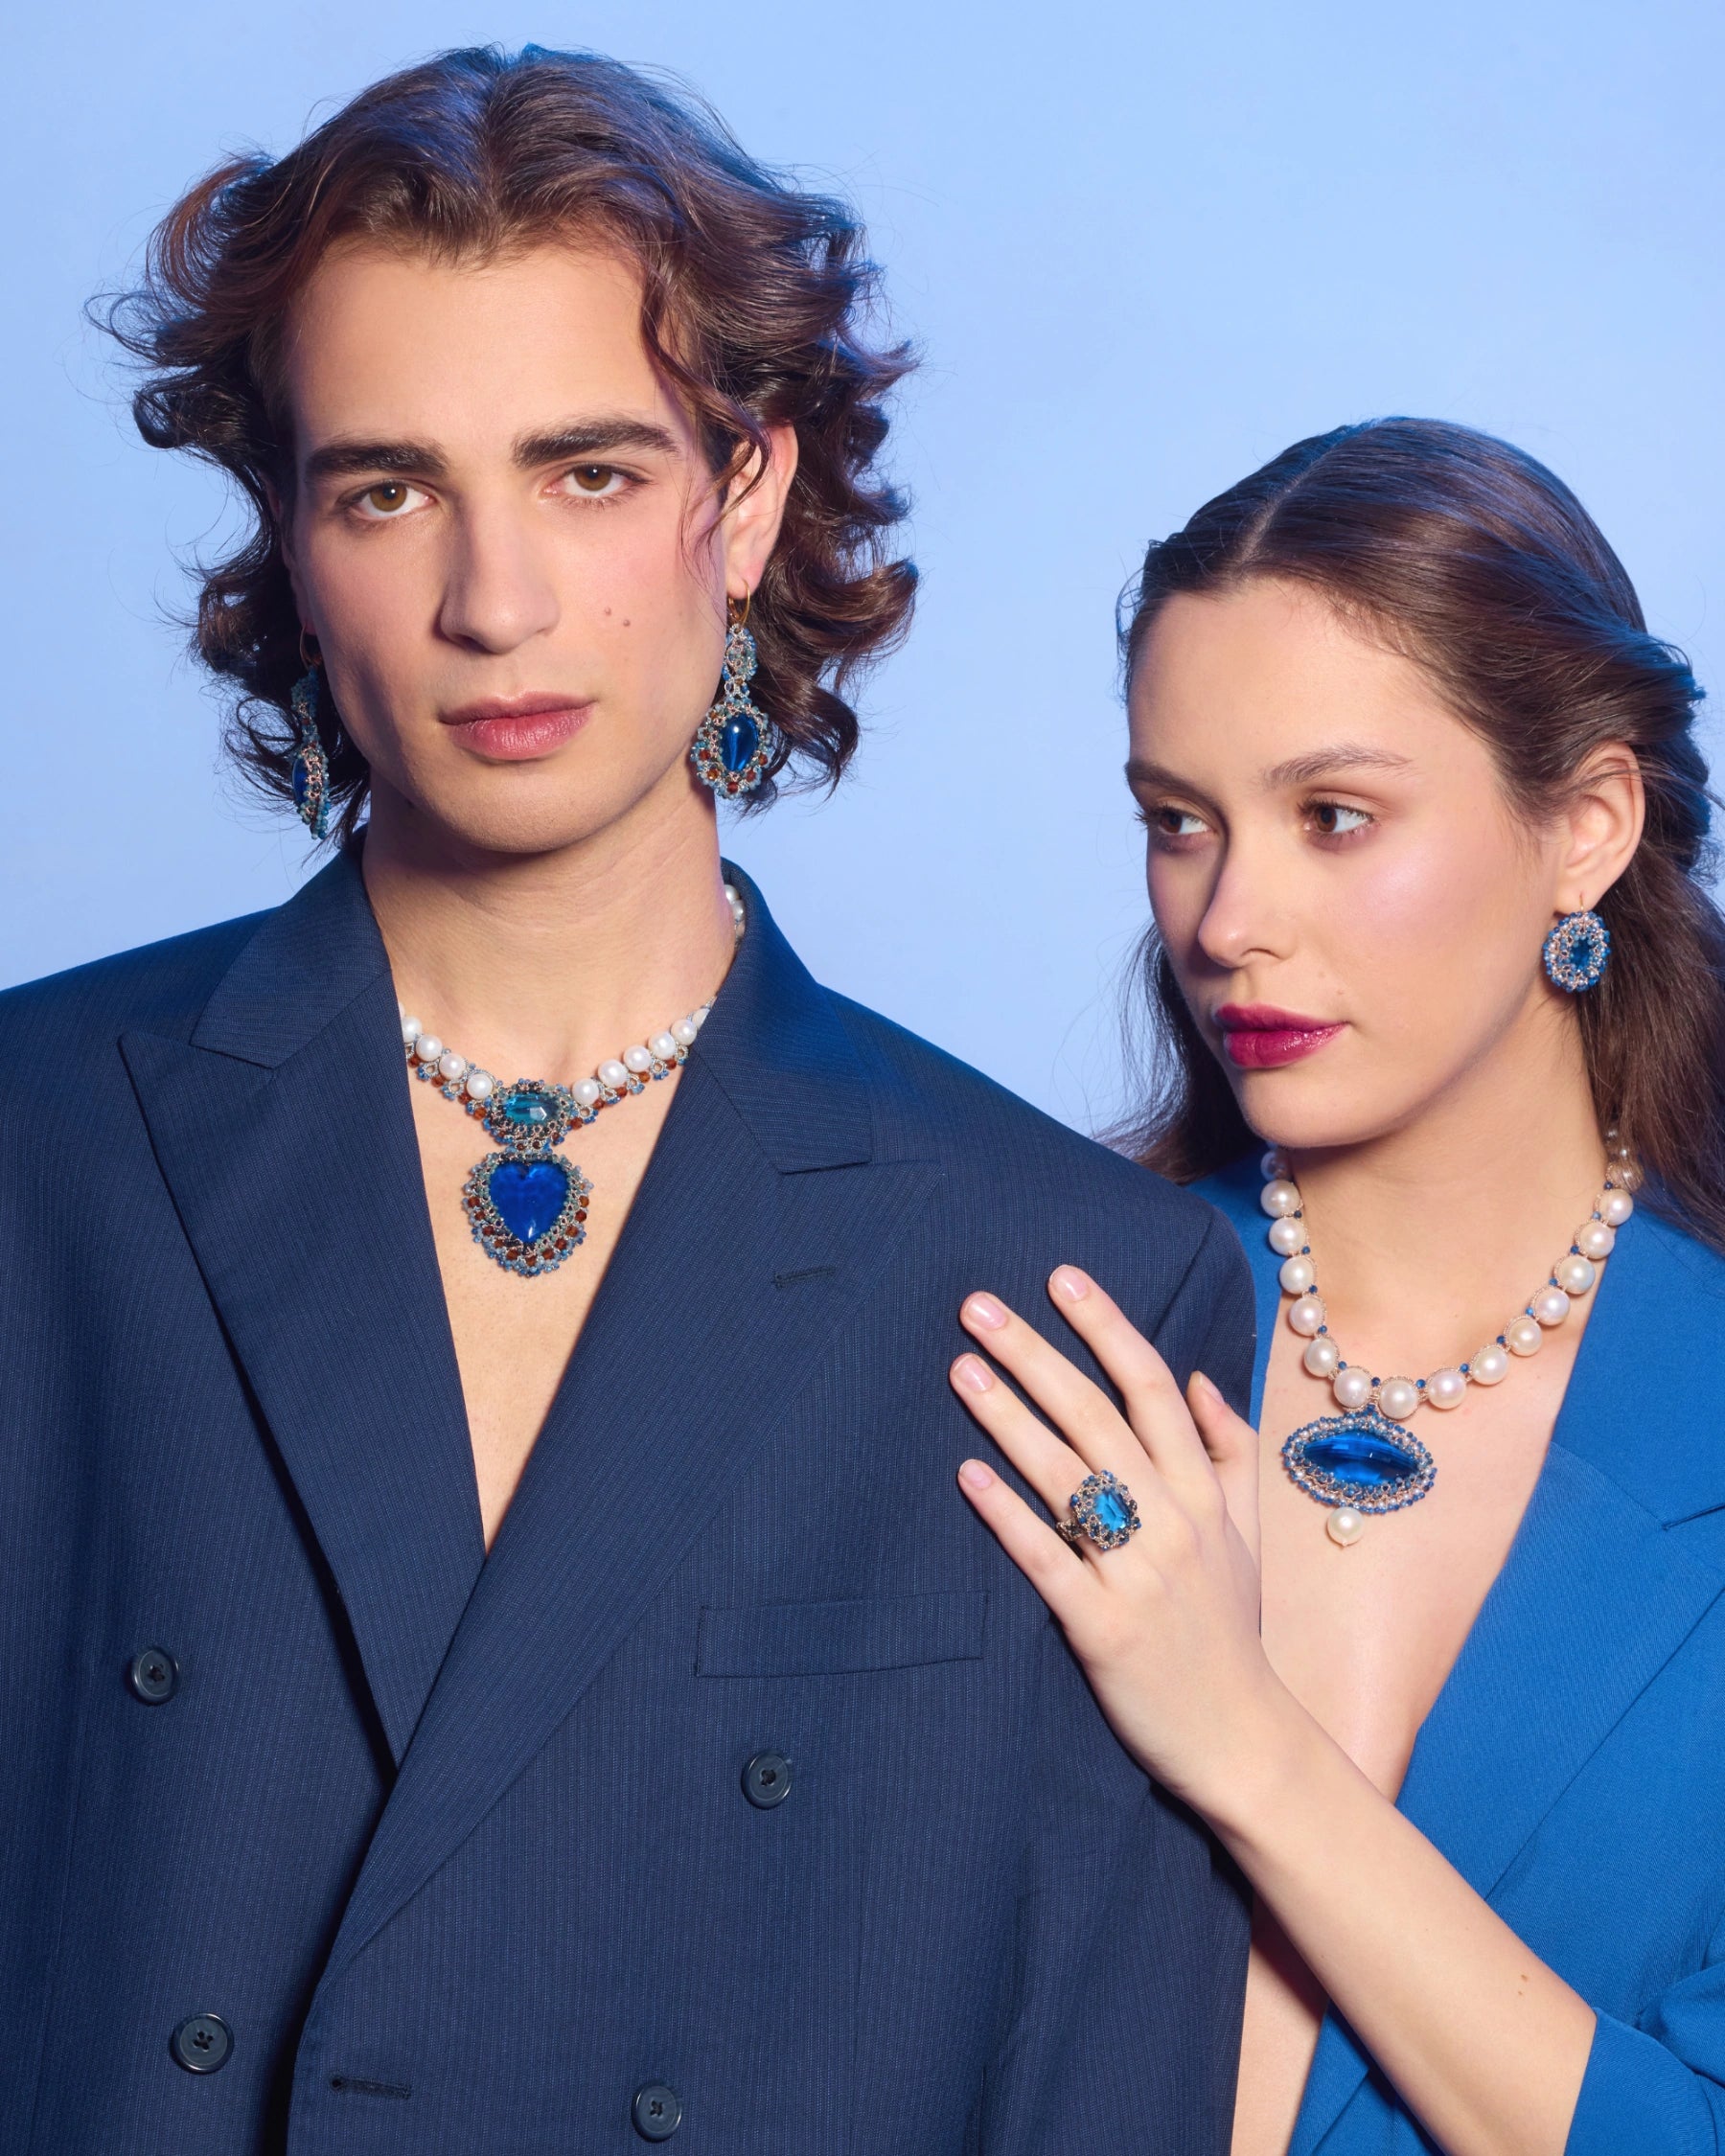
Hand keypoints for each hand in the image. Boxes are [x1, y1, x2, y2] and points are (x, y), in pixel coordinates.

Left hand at [951, 1265, 1289, 1817]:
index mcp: (1202, 1493)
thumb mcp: (1247, 1536)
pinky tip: (968, 1476)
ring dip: (1010, 1417)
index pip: (1153, 1386)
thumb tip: (1198, 1378)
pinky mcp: (1105, 1629)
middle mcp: (1173, 1522)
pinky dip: (1009, 1516)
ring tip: (962, 1370)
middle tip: (978, 1306)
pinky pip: (1050, 1561)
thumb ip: (1227, 1452)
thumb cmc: (1233, 1634)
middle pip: (1096, 1416)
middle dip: (1036, 1353)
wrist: (1247, 1742)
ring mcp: (1140, 1574)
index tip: (1060, 1276)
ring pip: (1068, 1477)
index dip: (1106, 1327)